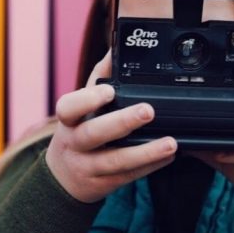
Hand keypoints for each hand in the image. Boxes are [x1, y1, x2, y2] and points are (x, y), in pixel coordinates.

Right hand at [45, 51, 177, 202]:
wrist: (62, 179)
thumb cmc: (77, 133)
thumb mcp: (79, 109)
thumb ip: (98, 79)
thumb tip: (115, 48)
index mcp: (69, 121)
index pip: (68, 108)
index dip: (87, 99)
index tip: (110, 90)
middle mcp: (75, 143)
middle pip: (94, 133)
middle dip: (122, 122)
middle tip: (148, 111)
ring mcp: (88, 167)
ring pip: (116, 161)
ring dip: (146, 152)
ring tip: (171, 143)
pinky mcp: (103, 184)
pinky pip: (129, 176)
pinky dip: (150, 166)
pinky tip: (169, 157)